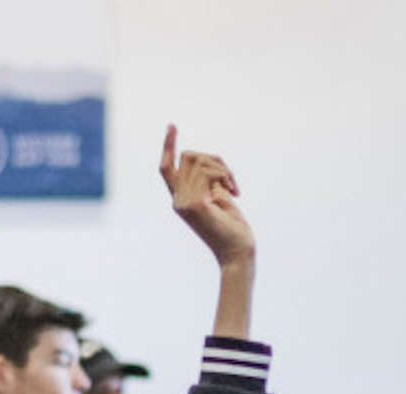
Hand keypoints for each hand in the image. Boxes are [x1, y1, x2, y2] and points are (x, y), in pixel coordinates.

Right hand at [159, 124, 254, 266]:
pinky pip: (207, 172)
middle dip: (215, 160)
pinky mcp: (195, 204)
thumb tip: (211, 164)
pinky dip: (224, 175)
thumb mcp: (221, 201)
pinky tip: (234, 193)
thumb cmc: (235, 232)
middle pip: (188, 157)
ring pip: (199, 160)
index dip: (168, 146)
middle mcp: (178, 200)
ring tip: (234, 189)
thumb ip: (211, 183)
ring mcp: (184, 202)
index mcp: (182, 200)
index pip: (166, 168)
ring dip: (223, 169)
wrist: (238, 255)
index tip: (172, 126)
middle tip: (232, 183)